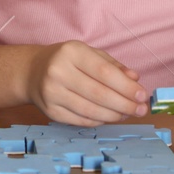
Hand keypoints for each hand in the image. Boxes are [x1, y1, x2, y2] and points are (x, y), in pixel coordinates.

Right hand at [23, 40, 147, 125]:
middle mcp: (58, 72)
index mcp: (71, 52)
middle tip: (141, 110)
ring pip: (91, 111)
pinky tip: (110, 117)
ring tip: (128, 114)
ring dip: (114, 115)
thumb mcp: (88, 54)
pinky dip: (100, 121)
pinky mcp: (50, 111)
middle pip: (99, 94)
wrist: (31, 72)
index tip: (142, 95)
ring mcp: (52, 93)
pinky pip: (81, 120)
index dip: (126, 86)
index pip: (104, 72)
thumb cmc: (66, 61)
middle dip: (125, 104)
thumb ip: (113, 65)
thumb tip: (135, 80)